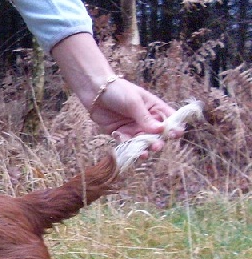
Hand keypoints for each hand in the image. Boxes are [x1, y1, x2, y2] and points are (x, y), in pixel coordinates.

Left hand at [51, 33, 178, 149]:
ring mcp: (133, 127)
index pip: (168, 119)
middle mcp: (145, 119)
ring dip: (143, 148)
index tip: (176, 135)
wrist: (96, 92)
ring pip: (141, 141)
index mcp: (154, 108)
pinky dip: (126, 144)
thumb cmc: (119, 91)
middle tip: (157, 146)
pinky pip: (126, 142)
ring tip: (145, 153)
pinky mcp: (120, 133)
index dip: (173, 127)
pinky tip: (124, 143)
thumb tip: (161, 130)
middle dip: (157, 141)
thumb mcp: (134, 103)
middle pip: (155, 134)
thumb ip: (145, 118)